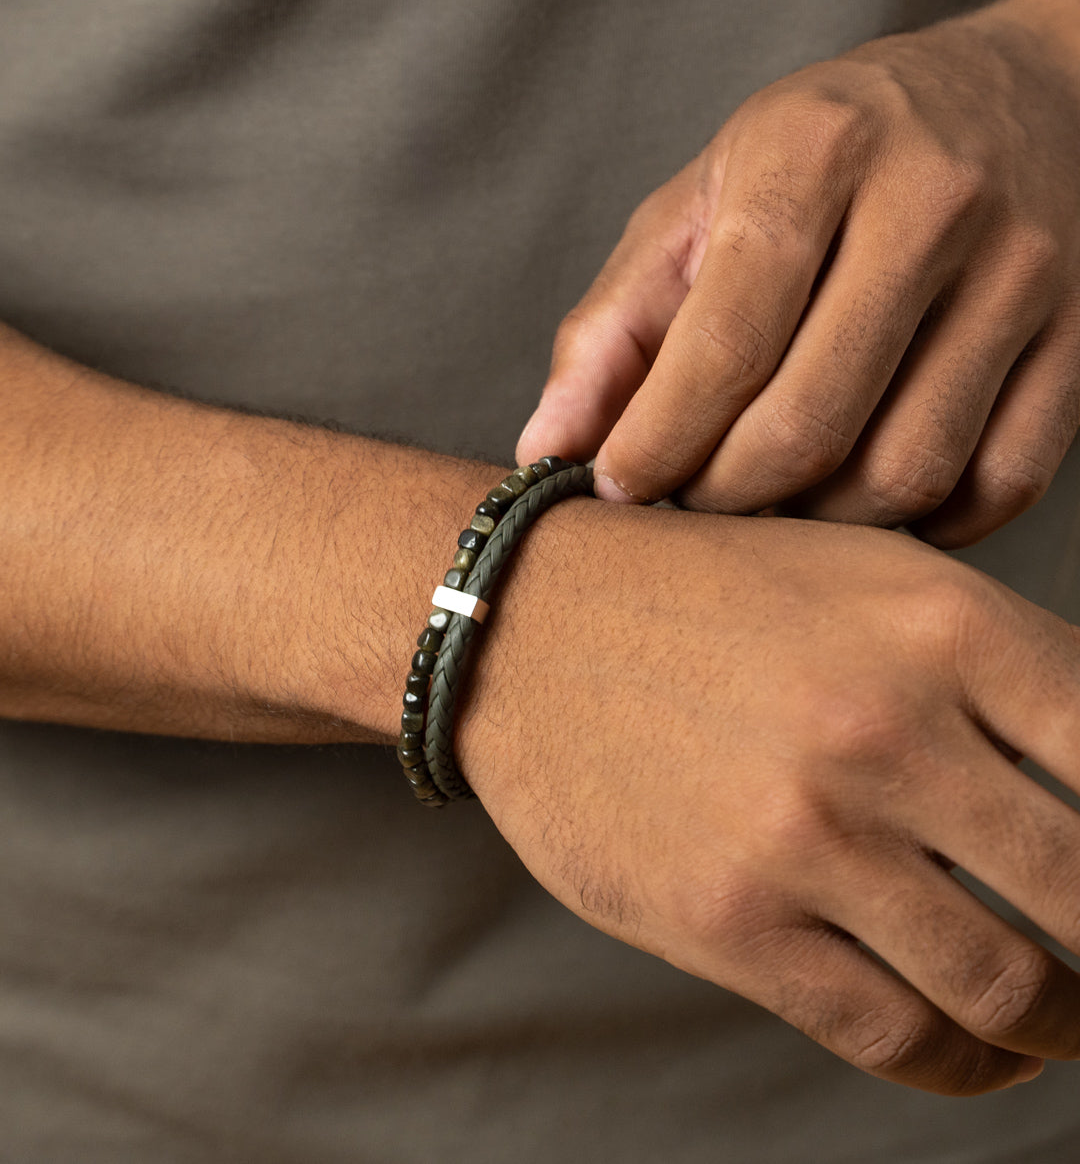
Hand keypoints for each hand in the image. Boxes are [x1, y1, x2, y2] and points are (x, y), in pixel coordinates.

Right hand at [458, 501, 1079, 1093]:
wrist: (526, 623)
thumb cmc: (707, 593)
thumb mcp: (864, 573)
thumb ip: (994, 668)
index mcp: (939, 622)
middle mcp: (885, 726)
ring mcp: (806, 833)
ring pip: (1010, 987)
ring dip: (1068, 1023)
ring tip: (1071, 1020)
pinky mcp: (731, 921)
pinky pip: (897, 1036)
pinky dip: (971, 1067)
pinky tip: (986, 1052)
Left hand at [517, 0, 1079, 547]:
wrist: (1018, 92)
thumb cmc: (827, 158)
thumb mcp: (703, 204)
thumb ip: (617, 324)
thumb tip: (546, 445)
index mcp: (814, 152)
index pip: (724, 343)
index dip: (656, 443)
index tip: (614, 487)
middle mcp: (930, 204)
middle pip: (811, 424)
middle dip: (725, 496)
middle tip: (688, 501)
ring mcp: (1022, 272)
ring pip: (907, 469)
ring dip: (818, 522)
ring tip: (769, 501)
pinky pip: (1000, 481)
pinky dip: (922, 524)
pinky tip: (864, 499)